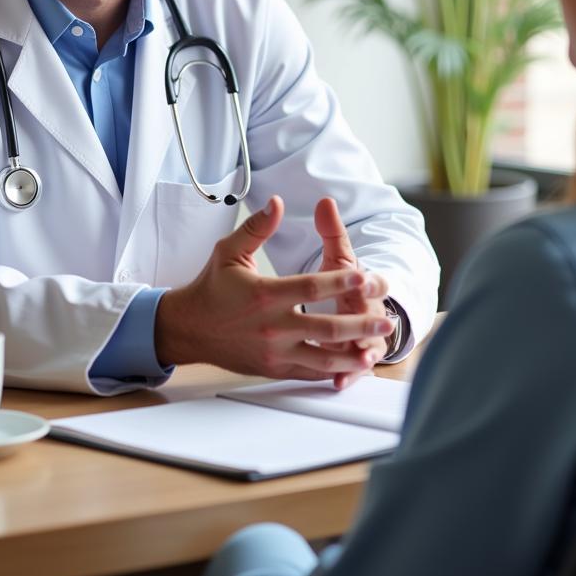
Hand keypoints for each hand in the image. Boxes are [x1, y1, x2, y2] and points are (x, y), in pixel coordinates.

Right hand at [154, 195, 393, 379]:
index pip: (310, 288)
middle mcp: (272, 326)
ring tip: (377, 349)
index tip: (364, 276)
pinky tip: (352, 367)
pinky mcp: (273, 368)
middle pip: (325, 328)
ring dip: (352, 355)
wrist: (189, 328)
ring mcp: (274, 351)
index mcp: (265, 294)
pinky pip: (308, 373)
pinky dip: (332, 373)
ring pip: (321, 358)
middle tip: (387, 320)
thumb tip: (278, 202)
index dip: (340, 282)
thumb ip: (257, 227)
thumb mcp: (229, 251)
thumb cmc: (212, 286)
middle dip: (360, 325)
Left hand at [314, 196, 390, 389]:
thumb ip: (332, 230)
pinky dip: (350, 375)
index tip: (363, 278)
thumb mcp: (339, 254)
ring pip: (368, 346)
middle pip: (374, 316)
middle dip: (370, 321)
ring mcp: (364, 337)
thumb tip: (324, 202)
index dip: (370, 280)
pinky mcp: (355, 358)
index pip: (374, 280)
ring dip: (363, 352)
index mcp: (365, 285)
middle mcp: (369, 312)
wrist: (359, 305)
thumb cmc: (346, 279)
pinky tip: (339, 382)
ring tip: (358, 359)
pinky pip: (354, 369)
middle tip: (365, 325)